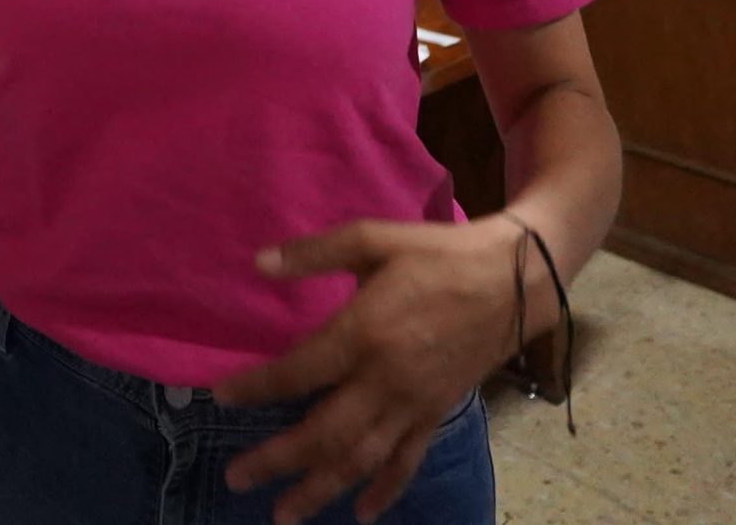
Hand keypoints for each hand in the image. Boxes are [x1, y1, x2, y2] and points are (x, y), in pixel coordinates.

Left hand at [213, 218, 519, 523]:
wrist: (516, 280)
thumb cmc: (438, 254)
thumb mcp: (373, 237)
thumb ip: (314, 253)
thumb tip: (257, 263)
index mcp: (365, 333)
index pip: (299, 372)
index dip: (257, 388)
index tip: (219, 398)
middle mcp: (386, 379)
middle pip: (324, 431)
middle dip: (277, 459)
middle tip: (234, 477)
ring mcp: (413, 403)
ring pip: (361, 458)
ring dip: (320, 489)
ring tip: (283, 514)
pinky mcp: (436, 413)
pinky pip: (407, 460)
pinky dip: (384, 490)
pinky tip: (361, 514)